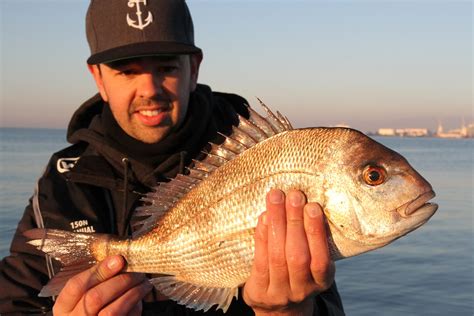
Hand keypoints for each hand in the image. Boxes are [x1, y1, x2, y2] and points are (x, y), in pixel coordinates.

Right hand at [52, 255, 152, 315]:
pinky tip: (140, 298)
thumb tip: (117, 260)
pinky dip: (135, 307)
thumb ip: (96, 280)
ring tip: (143, 283)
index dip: (99, 270)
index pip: (76, 285)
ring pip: (112, 311)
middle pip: (95, 297)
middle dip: (120, 280)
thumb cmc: (92, 309)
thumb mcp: (84, 294)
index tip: (118, 259)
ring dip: (132, 293)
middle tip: (137, 272)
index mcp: (64, 306)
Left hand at [243, 189, 334, 315]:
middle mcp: (302, 289)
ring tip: (276, 198)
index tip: (313, 206)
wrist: (280, 308)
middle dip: (295, 222)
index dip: (316, 232)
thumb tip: (305, 201)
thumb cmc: (298, 273)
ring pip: (277, 256)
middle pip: (297, 255)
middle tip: (294, 195)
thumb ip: (312, 239)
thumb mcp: (313, 263)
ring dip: (277, 223)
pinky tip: (264, 217)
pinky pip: (260, 260)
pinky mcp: (259, 291)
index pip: (320, 259)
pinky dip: (262, 236)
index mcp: (321, 281)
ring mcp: (280, 292)